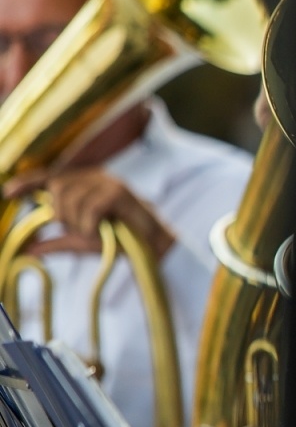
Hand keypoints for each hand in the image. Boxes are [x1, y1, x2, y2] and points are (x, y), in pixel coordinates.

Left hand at [3, 169, 175, 257]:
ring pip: (71, 198)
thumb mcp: (81, 241)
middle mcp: (93, 177)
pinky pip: (90, 208)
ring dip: (77, 223)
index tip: (8, 193)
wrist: (151, 246)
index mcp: (82, 183)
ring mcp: (107, 182)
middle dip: (60, 214)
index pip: (48, 176)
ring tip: (93, 233)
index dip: (27, 182)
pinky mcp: (118, 192)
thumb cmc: (118, 240)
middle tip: (78, 230)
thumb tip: (29, 250)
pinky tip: (100, 232)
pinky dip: (90, 226)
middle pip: (57, 188)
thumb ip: (56, 242)